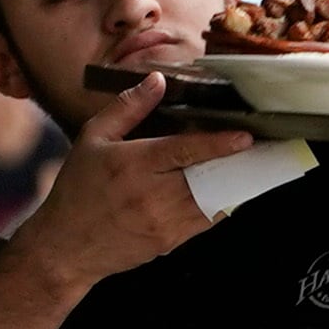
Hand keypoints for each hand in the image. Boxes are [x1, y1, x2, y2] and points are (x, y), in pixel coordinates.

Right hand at [0, 71, 252, 293]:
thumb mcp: (92, 139)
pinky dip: (218, 205)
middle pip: (207, 177)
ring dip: (232, 185)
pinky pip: (205, 222)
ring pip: (212, 202)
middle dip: (236, 164)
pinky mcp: (169, 242)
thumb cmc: (77, 190)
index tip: (245, 136)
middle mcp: (152, 195)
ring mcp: (163, 223)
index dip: (219, 144)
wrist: (66, 247)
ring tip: (250, 167)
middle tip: (262, 149)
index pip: (185, 151)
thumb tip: (158, 81)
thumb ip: (127, 108)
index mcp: (134, 165)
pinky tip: (224, 190)